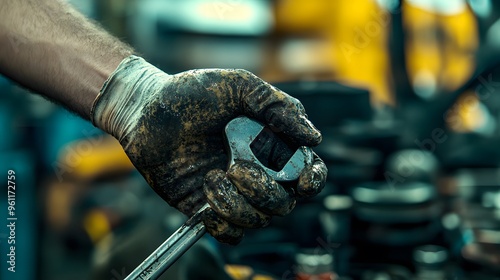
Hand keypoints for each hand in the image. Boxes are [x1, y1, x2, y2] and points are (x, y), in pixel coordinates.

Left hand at [91, 56, 327, 243]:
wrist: (146, 110)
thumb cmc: (192, 92)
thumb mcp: (238, 85)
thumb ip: (276, 106)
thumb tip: (313, 138)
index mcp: (271, 144)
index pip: (306, 171)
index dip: (312, 180)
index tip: (301, 180)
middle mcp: (257, 172)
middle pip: (283, 203)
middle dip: (264, 191)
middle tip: (236, 167)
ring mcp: (233, 192)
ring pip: (257, 221)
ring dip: (238, 205)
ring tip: (213, 177)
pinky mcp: (208, 207)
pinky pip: (230, 234)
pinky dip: (222, 221)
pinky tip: (206, 192)